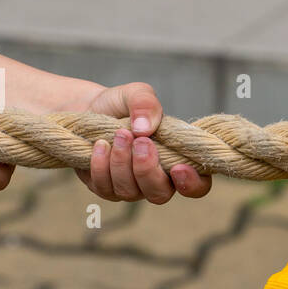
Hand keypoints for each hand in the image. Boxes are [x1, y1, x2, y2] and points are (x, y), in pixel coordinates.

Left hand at [77, 82, 211, 202]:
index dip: (192, 183)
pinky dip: (101, 166)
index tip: (178, 167)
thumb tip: (144, 128)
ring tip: (119, 134)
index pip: (198, 185)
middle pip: (160, 194)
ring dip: (122, 162)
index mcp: (178, 160)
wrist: (89, 108)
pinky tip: (100, 144)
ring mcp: (132, 188)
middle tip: (139, 141)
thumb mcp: (138, 94)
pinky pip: (105, 188)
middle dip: (147, 170)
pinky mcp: (106, 188)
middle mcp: (158, 180)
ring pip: (130, 192)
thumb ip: (146, 104)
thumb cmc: (123, 105)